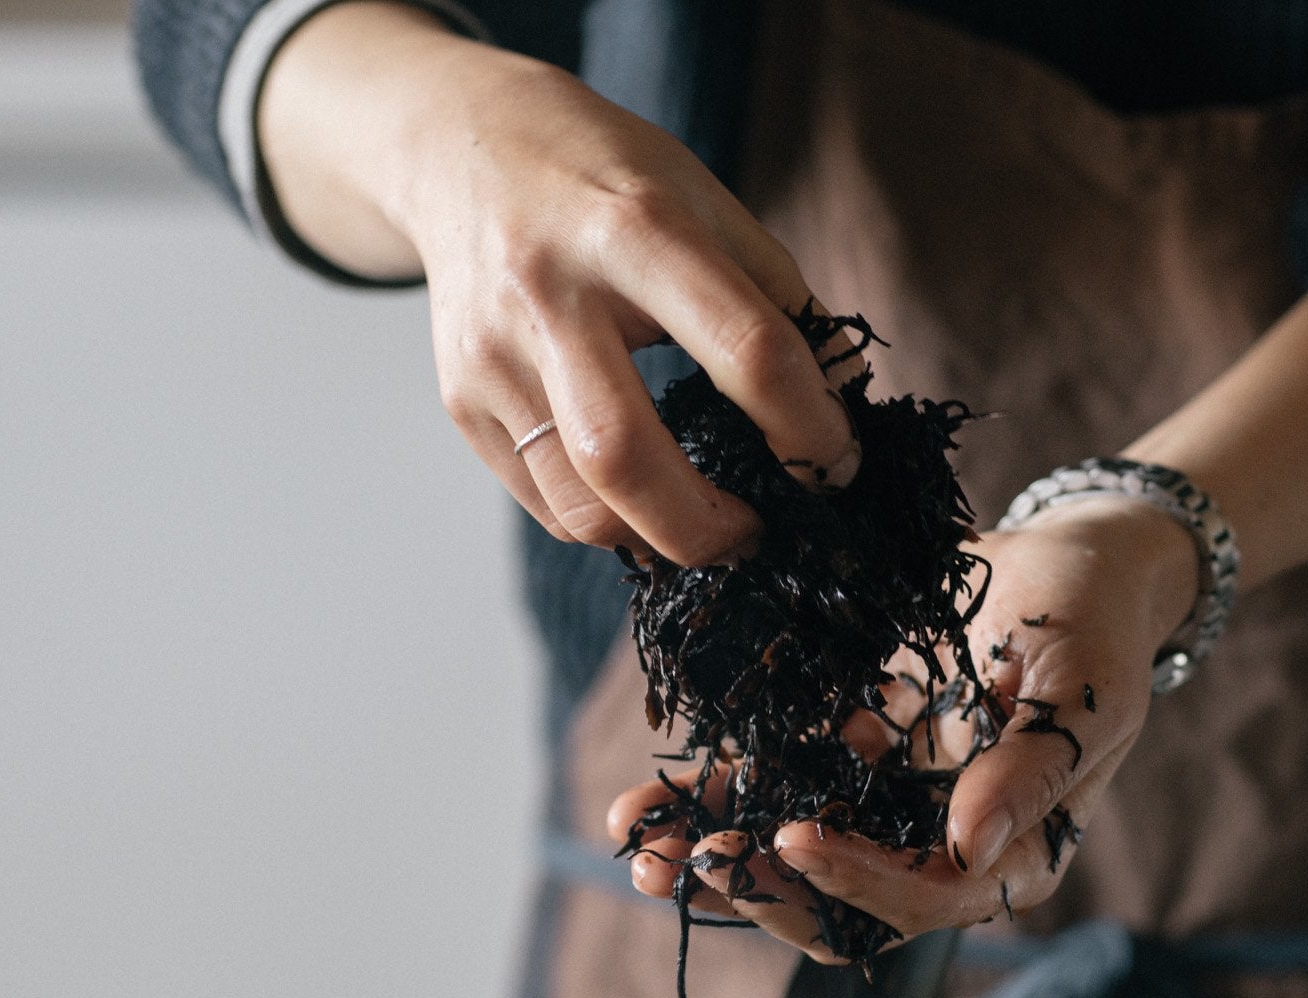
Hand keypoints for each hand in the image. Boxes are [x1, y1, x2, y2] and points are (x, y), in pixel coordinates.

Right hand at [258, 2, 857, 564]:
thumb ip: (781, 300)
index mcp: (636, 229)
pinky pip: (545, 502)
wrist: (465, 147)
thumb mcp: (708, 203)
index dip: (807, 427)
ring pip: (577, 502)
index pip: (745, 350)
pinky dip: (608, 521)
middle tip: (759, 534)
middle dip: (710, 527)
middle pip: (626, 456)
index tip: (836, 463)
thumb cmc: (609, 180)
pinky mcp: (463, 400)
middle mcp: (551, 294)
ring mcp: (494, 355)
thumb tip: (844, 402)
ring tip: (706, 526)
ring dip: (656, 540)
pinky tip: (643, 500)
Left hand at [606, 496, 1198, 959]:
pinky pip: (779, 794)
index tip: (792, 837)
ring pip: (794, 861)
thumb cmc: (1094, 623)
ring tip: (638, 838)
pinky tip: (649, 794)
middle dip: (756, 888)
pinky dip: (719, 796)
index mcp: (1012, 855)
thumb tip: (968, 848)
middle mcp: (943, 852)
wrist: (1074, 563)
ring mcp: (891, 812)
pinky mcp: (852, 764)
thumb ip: (1029, 773)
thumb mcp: (1080, 691)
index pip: (925, 896)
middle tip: (677, 863)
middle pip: (842, 905)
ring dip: (716, 853)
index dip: (856, 879)